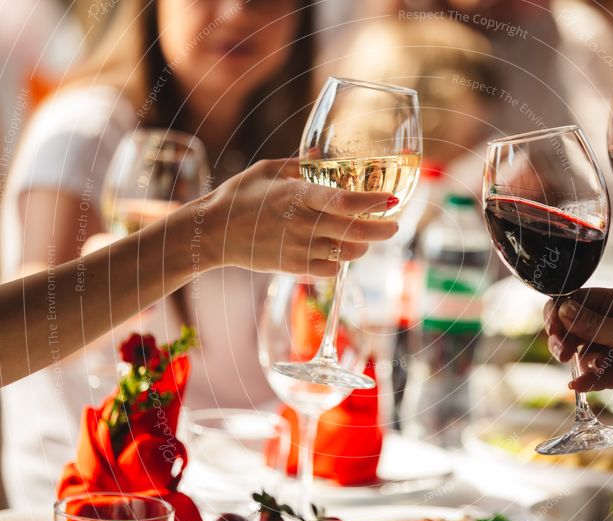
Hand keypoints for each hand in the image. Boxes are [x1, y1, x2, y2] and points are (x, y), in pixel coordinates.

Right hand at [198, 159, 399, 275]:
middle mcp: (304, 224)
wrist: (213, 233)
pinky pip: (331, 269)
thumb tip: (320, 154)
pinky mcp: (295, 267)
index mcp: (299, 196)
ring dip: (362, 246)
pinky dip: (341, 261)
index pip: (346, 202)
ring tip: (364, 236)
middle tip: (394, 225)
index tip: (392, 199)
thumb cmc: (239, 196)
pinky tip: (339, 250)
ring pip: (348, 254)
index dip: (374, 203)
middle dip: (382, 230)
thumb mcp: (267, 170)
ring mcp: (300, 249)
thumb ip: (299, 164)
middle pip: (356, 232)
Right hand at [543, 286, 612, 410]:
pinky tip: (578, 386)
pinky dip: (586, 379)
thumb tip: (561, 309)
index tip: (551, 327)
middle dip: (565, 339)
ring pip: (584, 352)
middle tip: (561, 352)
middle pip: (576, 327)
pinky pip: (595, 374)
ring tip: (592, 368)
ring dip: (582, 361)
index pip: (579, 300)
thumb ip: (592, 323)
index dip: (560, 312)